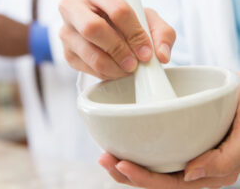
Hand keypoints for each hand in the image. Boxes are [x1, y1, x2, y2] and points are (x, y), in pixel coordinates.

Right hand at [59, 0, 175, 79]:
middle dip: (118, 50)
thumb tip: (161, 56)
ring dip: (113, 67)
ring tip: (127, 69)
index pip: (118, 10)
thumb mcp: (147, 20)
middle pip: (93, 28)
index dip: (135, 34)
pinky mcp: (67, 52)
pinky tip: (115, 70)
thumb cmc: (125, 21)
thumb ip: (162, 33)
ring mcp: (67, 30)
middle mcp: (75, 7)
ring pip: (89, 52)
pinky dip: (105, 73)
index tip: (146, 52)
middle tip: (133, 64)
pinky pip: (86, 68)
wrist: (105, 28)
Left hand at [99, 91, 239, 188]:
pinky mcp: (175, 143)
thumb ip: (224, 160)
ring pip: (150, 168)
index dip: (144, 179)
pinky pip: (152, 152)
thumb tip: (190, 174)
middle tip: (104, 158)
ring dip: (124, 164)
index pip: (170, 185)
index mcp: (206, 174)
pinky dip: (133, 150)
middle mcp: (190, 169)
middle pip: (154, 179)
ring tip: (104, 155)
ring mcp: (181, 156)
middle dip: (126, 173)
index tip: (121, 164)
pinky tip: (117, 144)